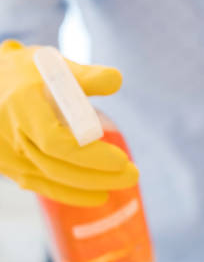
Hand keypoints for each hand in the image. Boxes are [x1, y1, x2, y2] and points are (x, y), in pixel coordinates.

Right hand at [0, 40, 137, 205]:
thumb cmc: (25, 72)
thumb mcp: (53, 65)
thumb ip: (86, 75)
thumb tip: (117, 80)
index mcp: (22, 106)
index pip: (56, 142)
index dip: (89, 156)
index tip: (121, 160)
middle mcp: (12, 135)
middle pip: (57, 166)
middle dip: (98, 175)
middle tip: (132, 175)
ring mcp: (8, 155)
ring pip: (50, 180)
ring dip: (89, 186)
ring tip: (122, 183)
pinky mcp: (9, 167)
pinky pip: (41, 186)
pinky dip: (70, 194)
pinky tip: (97, 196)